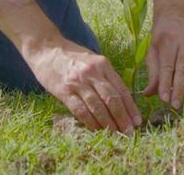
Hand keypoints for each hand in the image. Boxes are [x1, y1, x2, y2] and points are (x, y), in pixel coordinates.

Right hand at [24, 40, 141, 133]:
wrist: (47, 49)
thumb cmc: (72, 56)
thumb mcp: (93, 60)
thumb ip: (106, 76)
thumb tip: (121, 97)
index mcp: (103, 64)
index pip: (121, 88)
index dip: (130, 106)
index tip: (137, 120)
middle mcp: (93, 73)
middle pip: (112, 99)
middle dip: (122, 118)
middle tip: (130, 132)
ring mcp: (78, 82)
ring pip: (98, 107)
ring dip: (108, 123)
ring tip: (116, 134)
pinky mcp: (64, 92)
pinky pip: (80, 110)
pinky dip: (90, 122)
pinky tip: (97, 130)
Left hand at [143, 13, 183, 109]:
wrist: (175, 16)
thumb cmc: (161, 37)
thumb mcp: (151, 51)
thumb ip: (152, 73)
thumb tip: (148, 94)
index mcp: (168, 40)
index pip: (167, 66)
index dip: (165, 84)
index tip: (164, 99)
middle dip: (179, 89)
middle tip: (174, 105)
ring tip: (177, 78)